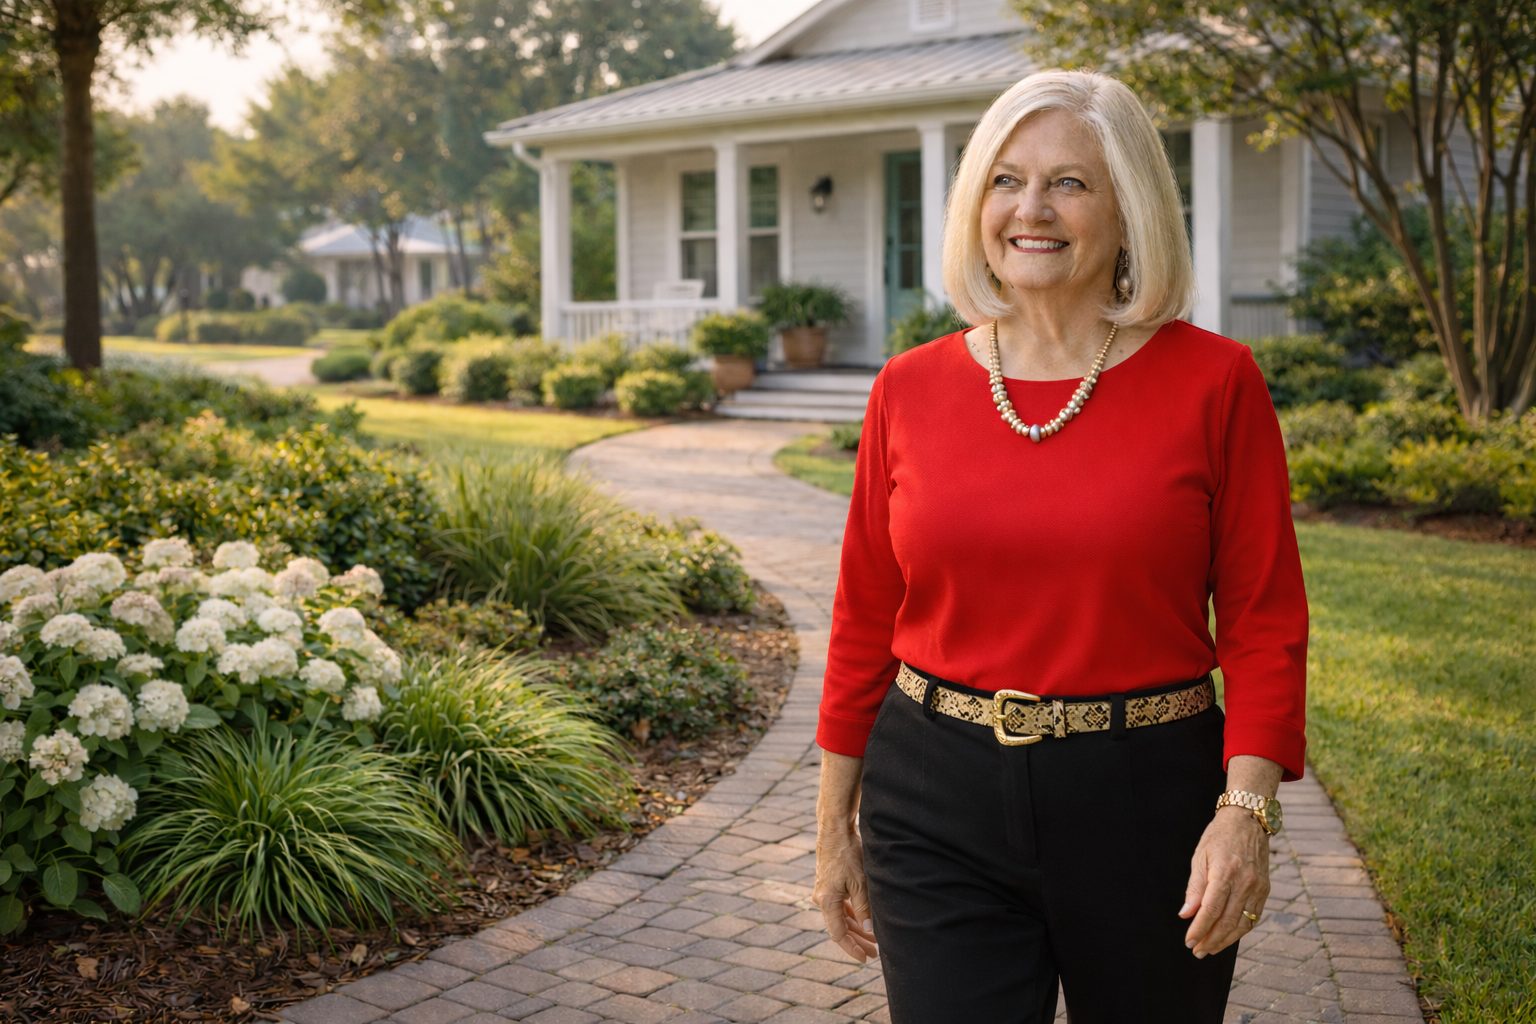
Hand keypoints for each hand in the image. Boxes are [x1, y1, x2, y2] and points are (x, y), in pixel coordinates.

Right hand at [812, 826, 878, 961]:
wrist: (836, 831)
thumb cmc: (847, 854)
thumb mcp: (860, 883)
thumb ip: (865, 909)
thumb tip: (870, 931)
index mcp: (826, 901)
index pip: (838, 934)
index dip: (852, 948)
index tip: (866, 958)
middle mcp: (822, 899)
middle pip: (840, 927)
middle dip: (857, 941)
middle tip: (874, 952)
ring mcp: (825, 891)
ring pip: (841, 917)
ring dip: (856, 928)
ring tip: (873, 939)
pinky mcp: (830, 884)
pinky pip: (841, 906)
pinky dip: (852, 915)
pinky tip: (864, 921)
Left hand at [1178, 807, 1270, 957]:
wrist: (1248, 820)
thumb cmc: (1219, 836)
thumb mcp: (1200, 856)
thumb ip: (1194, 888)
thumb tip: (1185, 914)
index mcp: (1225, 872)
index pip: (1211, 909)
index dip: (1200, 928)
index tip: (1188, 941)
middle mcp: (1245, 882)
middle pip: (1228, 921)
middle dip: (1211, 939)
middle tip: (1197, 951)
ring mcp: (1258, 887)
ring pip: (1243, 923)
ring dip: (1226, 940)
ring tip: (1210, 948)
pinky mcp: (1265, 889)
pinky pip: (1254, 916)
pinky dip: (1241, 930)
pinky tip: (1228, 936)